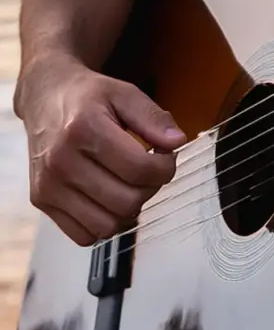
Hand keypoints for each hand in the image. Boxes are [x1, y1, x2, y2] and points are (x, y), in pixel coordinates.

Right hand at [21, 55, 185, 245]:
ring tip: (130, 183)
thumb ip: (153, 117)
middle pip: (126, 201)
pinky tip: (109, 197)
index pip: (139, 169)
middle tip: (150, 169)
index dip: (165, 167)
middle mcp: (61, 162)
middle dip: (151, 188)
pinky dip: (104, 223)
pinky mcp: (40, 201)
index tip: (166, 155)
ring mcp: (48, 186)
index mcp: (84, 129)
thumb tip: (177, 142)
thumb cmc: (90, 97)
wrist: (46, 100)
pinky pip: (83, 236)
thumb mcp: (125, 93)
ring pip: (106, 225)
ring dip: (129, 209)